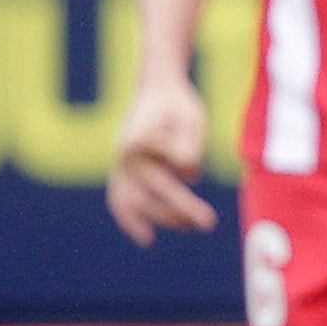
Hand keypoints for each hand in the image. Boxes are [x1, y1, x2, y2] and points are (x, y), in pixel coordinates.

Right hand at [108, 74, 217, 243]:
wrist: (157, 87)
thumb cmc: (178, 104)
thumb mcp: (192, 120)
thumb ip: (189, 148)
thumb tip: (189, 177)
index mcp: (139, 138)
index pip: (167, 166)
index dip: (189, 169)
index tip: (202, 180)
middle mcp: (124, 154)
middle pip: (149, 191)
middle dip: (178, 209)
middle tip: (207, 222)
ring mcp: (119, 163)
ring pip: (133, 201)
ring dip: (160, 216)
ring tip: (188, 226)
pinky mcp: (122, 169)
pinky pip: (120, 199)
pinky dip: (129, 219)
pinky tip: (147, 238)